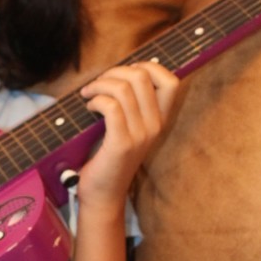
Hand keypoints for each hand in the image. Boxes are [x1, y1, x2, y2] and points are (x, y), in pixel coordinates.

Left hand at [76, 62, 178, 210]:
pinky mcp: (122, 143)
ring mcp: (141, 135)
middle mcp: (155, 125)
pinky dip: (96, 100)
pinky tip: (89, 107)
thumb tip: (119, 72)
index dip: (148, 66)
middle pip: (142, 76)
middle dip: (114, 72)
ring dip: (99, 85)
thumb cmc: (109, 156)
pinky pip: (111, 106)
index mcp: (160, 119)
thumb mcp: (128, 127)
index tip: (124, 74)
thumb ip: (131, 104)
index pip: (171, 81)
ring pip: (123, 88)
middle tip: (97, 84)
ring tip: (88, 95)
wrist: (103, 193)